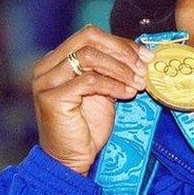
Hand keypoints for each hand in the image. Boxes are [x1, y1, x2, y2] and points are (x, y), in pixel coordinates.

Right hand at [32, 25, 152, 175]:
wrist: (72, 159)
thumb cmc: (88, 127)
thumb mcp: (105, 90)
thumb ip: (113, 69)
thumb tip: (142, 52)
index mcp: (58, 60)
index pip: (91, 36)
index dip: (122, 43)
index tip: (147, 55)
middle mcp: (47, 66)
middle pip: (88, 38)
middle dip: (122, 51)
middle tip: (143, 67)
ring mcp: (46, 81)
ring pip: (89, 57)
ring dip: (120, 69)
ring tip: (137, 84)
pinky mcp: (52, 98)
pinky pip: (89, 81)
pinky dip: (113, 85)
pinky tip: (127, 95)